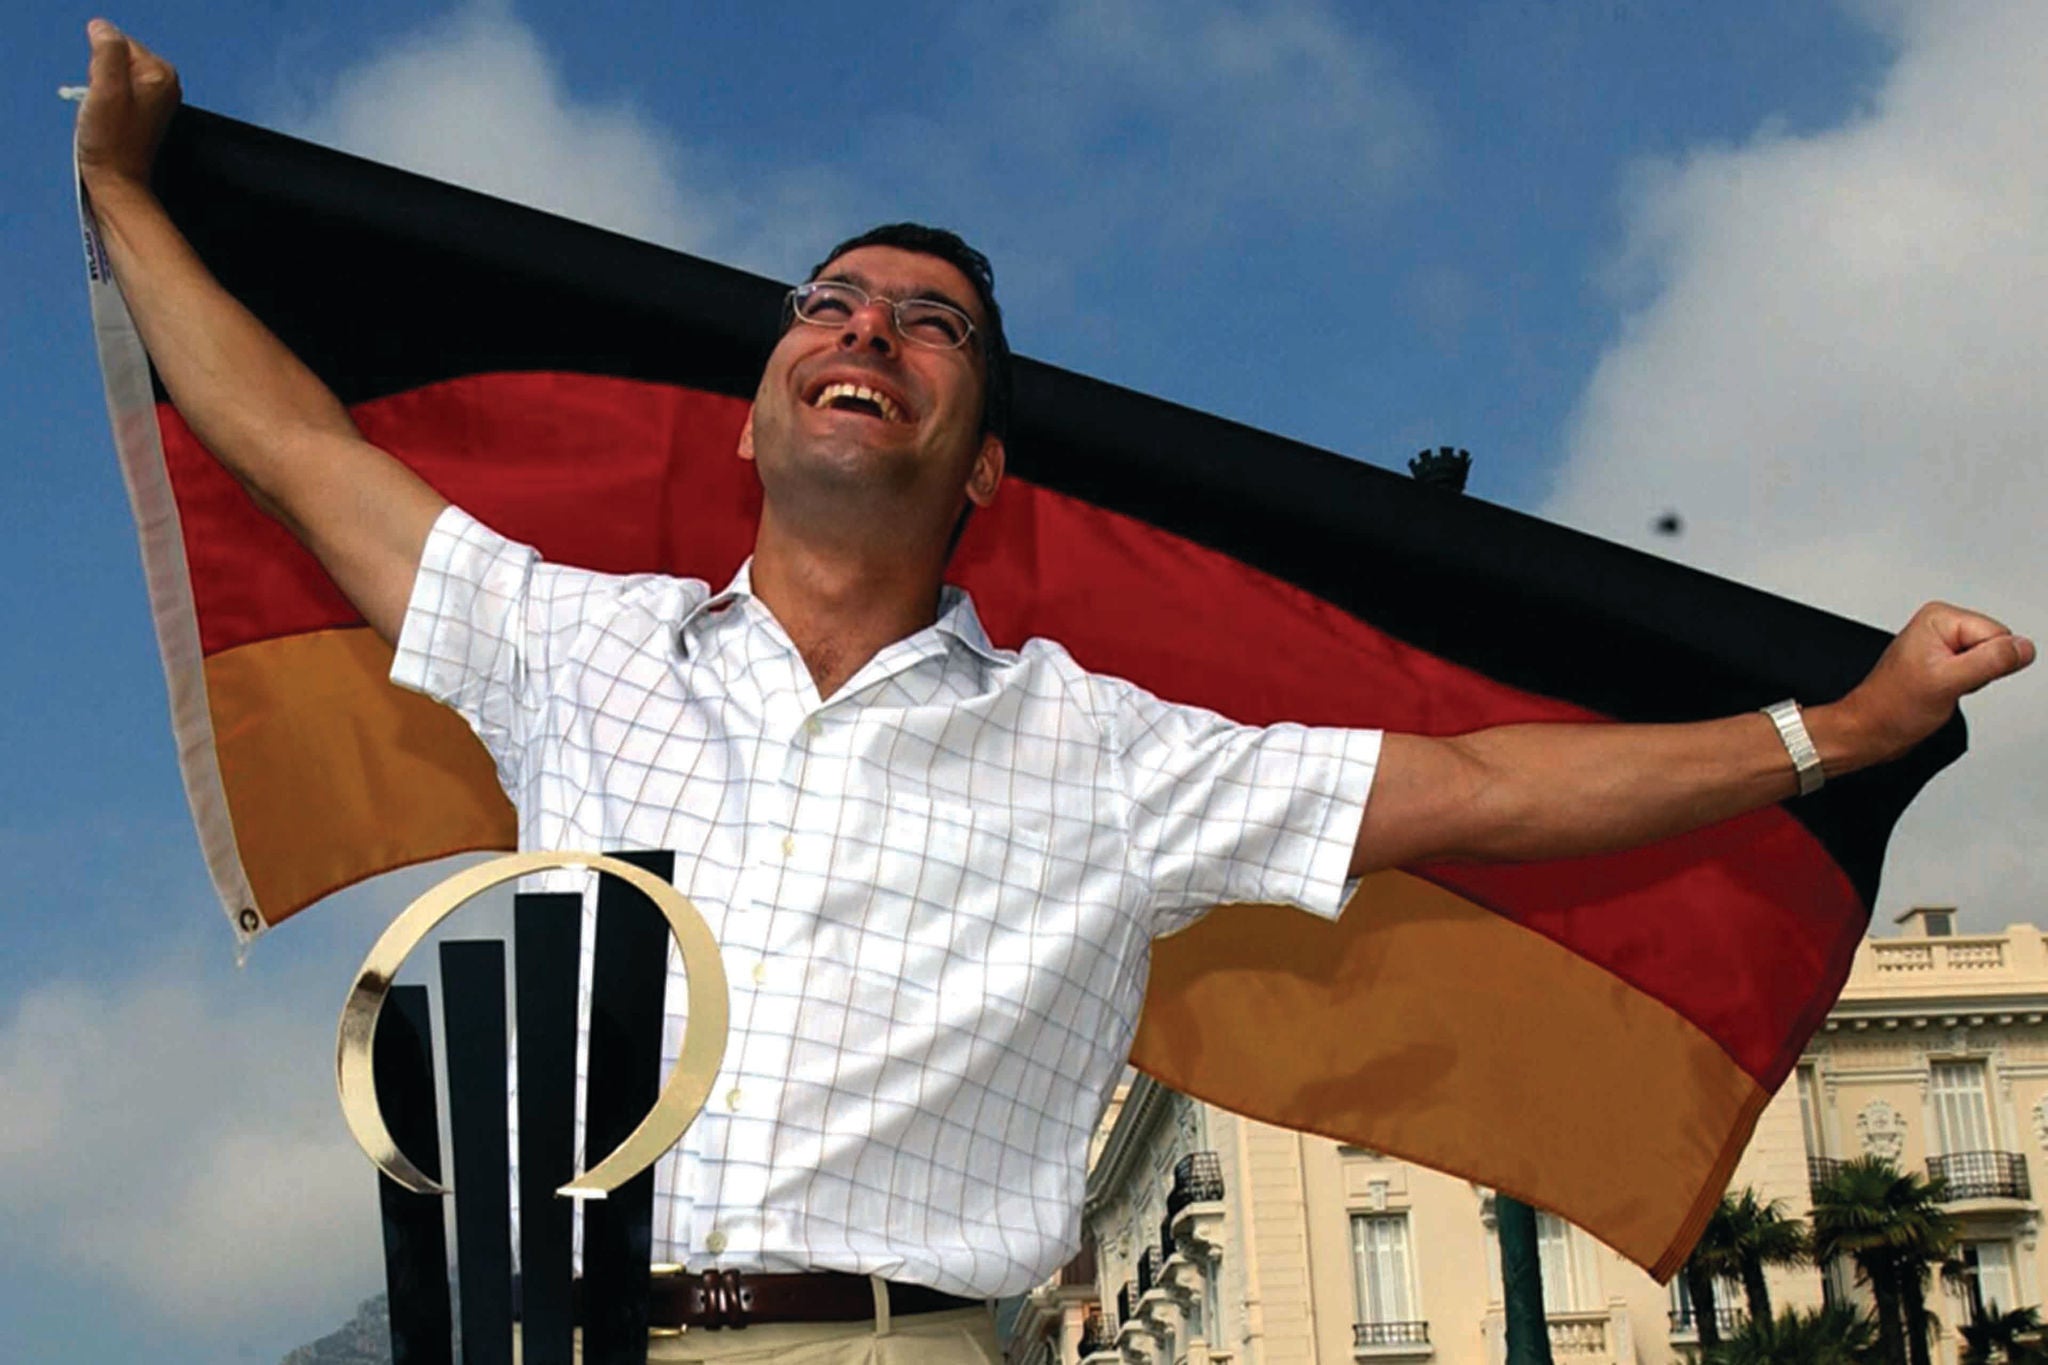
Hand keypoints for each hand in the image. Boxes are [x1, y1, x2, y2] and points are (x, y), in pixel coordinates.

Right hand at [76, 19, 179, 190]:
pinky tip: (108, 120)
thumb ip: (107, 50)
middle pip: (115, 57)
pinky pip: (113, 90)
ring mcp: (154, 98)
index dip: (99, 64)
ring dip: (100, 89)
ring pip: (111, 74)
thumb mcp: (105, 87)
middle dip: (101, 76)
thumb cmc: (111, 140)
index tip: (105, 90)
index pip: (117, 42)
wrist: (116, 180)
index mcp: (161, 74)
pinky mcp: (142, 111)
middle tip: (105, 105)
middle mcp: (164, 84)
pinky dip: (103, 100)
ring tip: (107, 114)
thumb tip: (103, 29)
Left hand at [1828, 602, 2034, 768]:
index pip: (1999, 633)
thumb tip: (2023, 647)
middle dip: (1981, 671)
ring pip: (1991, 660)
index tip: (1957, 675)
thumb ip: (1990, 661)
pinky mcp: (1947, 661)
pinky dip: (1968, 685)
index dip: (1986, 663)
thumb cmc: (1893, 706)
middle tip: (1948, 683)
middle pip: (1996, 645)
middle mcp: (1941, 625)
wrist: (1871, 728)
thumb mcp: (1947, 682)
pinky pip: (1980, 671)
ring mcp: (1944, 643)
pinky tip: (1944, 690)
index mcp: (1939, 617)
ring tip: (1941, 687)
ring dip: (1974, 680)